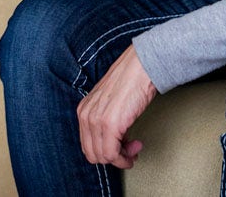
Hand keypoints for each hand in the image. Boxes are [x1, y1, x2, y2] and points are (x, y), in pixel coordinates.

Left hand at [77, 45, 156, 168]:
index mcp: (83, 110)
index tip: (121, 148)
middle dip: (113, 158)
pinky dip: (124, 157)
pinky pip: (112, 154)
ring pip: (102, 157)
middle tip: (129, 151)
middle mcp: (86, 115)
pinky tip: (135, 148)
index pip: (87, 145)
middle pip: (93, 154)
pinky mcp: (110, 124)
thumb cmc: (130, 79)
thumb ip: (106, 121)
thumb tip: (116, 140)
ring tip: (134, 149)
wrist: (141, 66)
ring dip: (121, 158)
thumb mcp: (109, 102)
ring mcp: (96, 120)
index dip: (105, 153)